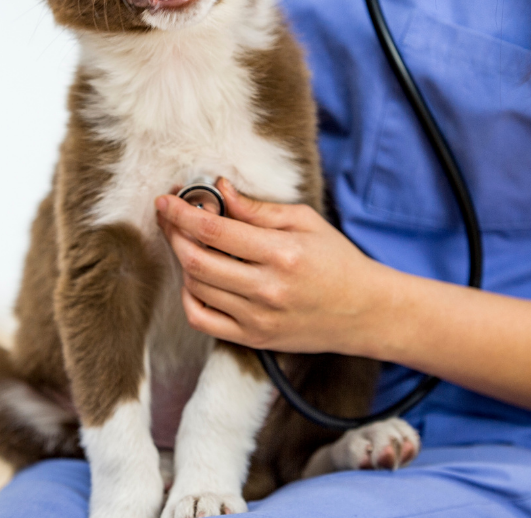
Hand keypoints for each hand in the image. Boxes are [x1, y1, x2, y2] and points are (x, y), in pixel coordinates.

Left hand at [154, 179, 386, 353]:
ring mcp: (258, 319)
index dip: (182, 213)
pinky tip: (196, 278)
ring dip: (182, 261)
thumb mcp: (306, 222)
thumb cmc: (337, 261)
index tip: (166, 199)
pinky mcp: (254, 339)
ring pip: (196, 288)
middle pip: (196, 260)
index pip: (215, 230)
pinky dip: (189, 296)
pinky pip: (202, 321)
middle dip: (173, 234)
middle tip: (169, 216)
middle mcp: (267, 289)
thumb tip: (220, 190)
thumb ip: (259, 209)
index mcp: (282, 253)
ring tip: (188, 242)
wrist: (365, 311)